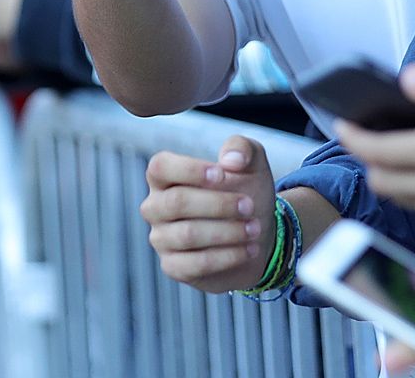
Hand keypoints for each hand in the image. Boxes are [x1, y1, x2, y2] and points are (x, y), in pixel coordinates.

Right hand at [141, 136, 277, 293]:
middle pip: (176, 202)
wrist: (257, 234)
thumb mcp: (251, 164)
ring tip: (255, 229)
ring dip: (228, 231)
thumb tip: (231, 160)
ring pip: (187, 234)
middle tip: (250, 206)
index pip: (160, 167)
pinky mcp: (173, 266)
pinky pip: (195, 264)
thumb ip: (242, 148)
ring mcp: (161, 238)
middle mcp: (156, 206)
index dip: (190, 170)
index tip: (222, 174)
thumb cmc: (246, 191)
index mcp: (165, 177)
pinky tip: (249, 249)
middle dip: (218, 204)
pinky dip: (227, 256)